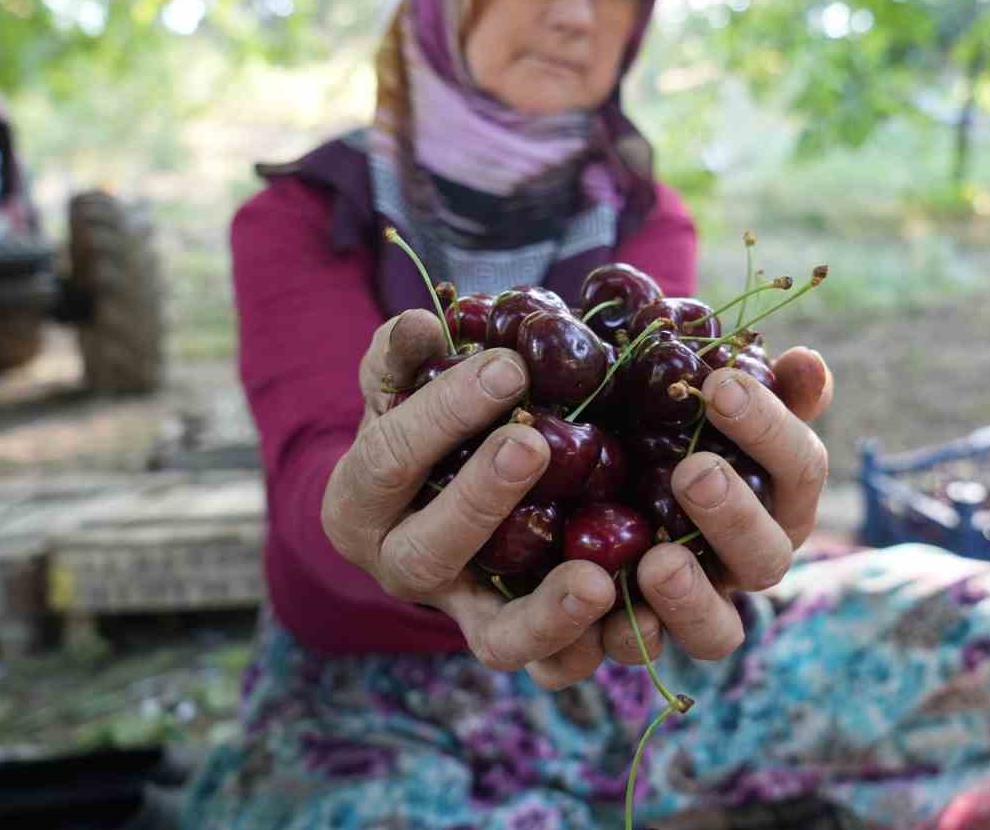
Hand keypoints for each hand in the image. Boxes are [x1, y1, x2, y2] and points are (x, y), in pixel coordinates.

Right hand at [322, 309, 620, 688]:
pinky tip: (630, 607)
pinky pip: (551, 665)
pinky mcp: (520, 639)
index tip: (508, 366)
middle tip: (534, 444)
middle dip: (481, 499)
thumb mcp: (405, 385)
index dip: (442, 414)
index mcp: (359, 504)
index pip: (388, 460)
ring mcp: (461, 613)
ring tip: (596, 579)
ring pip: (494, 637)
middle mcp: (400, 570)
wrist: (440, 484)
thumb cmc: (427, 421)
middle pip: (430, 552)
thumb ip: (405, 356)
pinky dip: (588, 645)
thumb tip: (421, 325)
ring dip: (545, 612)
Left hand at [600, 347, 835, 664]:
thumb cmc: (656, 425)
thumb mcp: (696, 397)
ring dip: (691, 600)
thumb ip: (753, 383)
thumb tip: (806, 362)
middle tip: (692, 471)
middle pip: (765, 558)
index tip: (719, 385)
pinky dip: (613, 637)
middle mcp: (741, 562)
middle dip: (734, 516)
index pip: (798, 468)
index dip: (768, 429)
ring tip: (657, 562)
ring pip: (715, 633)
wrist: (575, 482)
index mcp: (774, 499)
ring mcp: (692, 610)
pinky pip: (630, 653)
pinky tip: (588, 598)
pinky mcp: (626, 637)